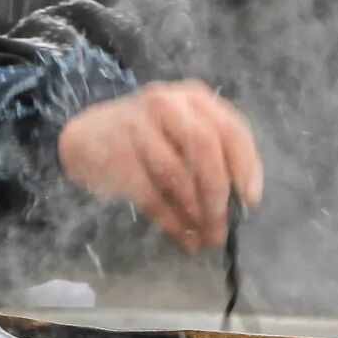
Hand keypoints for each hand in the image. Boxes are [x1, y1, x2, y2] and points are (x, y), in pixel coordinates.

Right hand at [57, 81, 263, 253]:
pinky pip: (151, 193)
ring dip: (195, 211)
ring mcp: (138, 124)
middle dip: (218, 192)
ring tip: (205, 237)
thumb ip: (213, 159)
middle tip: (223, 227)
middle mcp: (169, 104)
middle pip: (205, 146)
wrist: (88, 137)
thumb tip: (240, 206)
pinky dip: (171, 221)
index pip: (232, 129)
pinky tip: (183, 238)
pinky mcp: (116, 152)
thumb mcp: (184, 137)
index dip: (246, 167)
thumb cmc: (149, 140)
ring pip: (177, 172)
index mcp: (195, 99)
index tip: (250, 201)